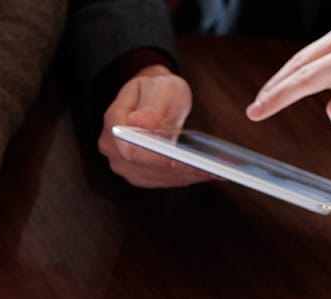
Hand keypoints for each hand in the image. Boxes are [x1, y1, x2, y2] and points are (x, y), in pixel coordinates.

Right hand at [97, 65, 210, 187]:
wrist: (151, 97)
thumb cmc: (156, 89)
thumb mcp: (159, 86)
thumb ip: (151, 105)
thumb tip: (141, 123)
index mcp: (113, 123)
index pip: (129, 149)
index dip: (154, 157)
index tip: (176, 160)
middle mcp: (112, 149)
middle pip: (145, 167)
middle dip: (178, 168)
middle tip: (212, 168)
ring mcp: (124, 165)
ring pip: (157, 177)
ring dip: (187, 175)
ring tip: (217, 171)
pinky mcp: (140, 175)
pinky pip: (163, 180)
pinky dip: (186, 177)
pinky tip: (208, 173)